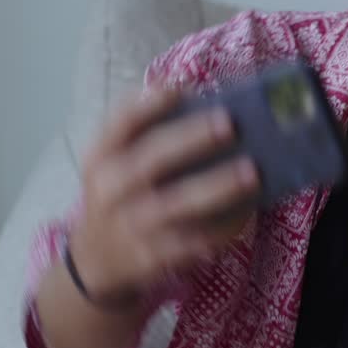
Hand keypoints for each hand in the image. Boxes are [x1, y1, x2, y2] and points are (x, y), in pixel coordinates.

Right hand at [68, 87, 260, 303]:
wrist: (95, 260)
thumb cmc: (122, 194)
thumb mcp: (116, 162)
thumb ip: (149, 134)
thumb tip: (211, 102)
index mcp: (102, 157)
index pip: (119, 125)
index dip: (147, 104)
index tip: (179, 86)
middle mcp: (110, 190)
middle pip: (149, 160)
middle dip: (191, 139)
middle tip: (230, 123)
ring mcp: (130, 225)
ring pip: (174, 205)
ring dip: (216, 187)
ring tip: (252, 172)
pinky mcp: (150, 257)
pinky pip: (191, 241)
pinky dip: (221, 227)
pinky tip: (247, 211)